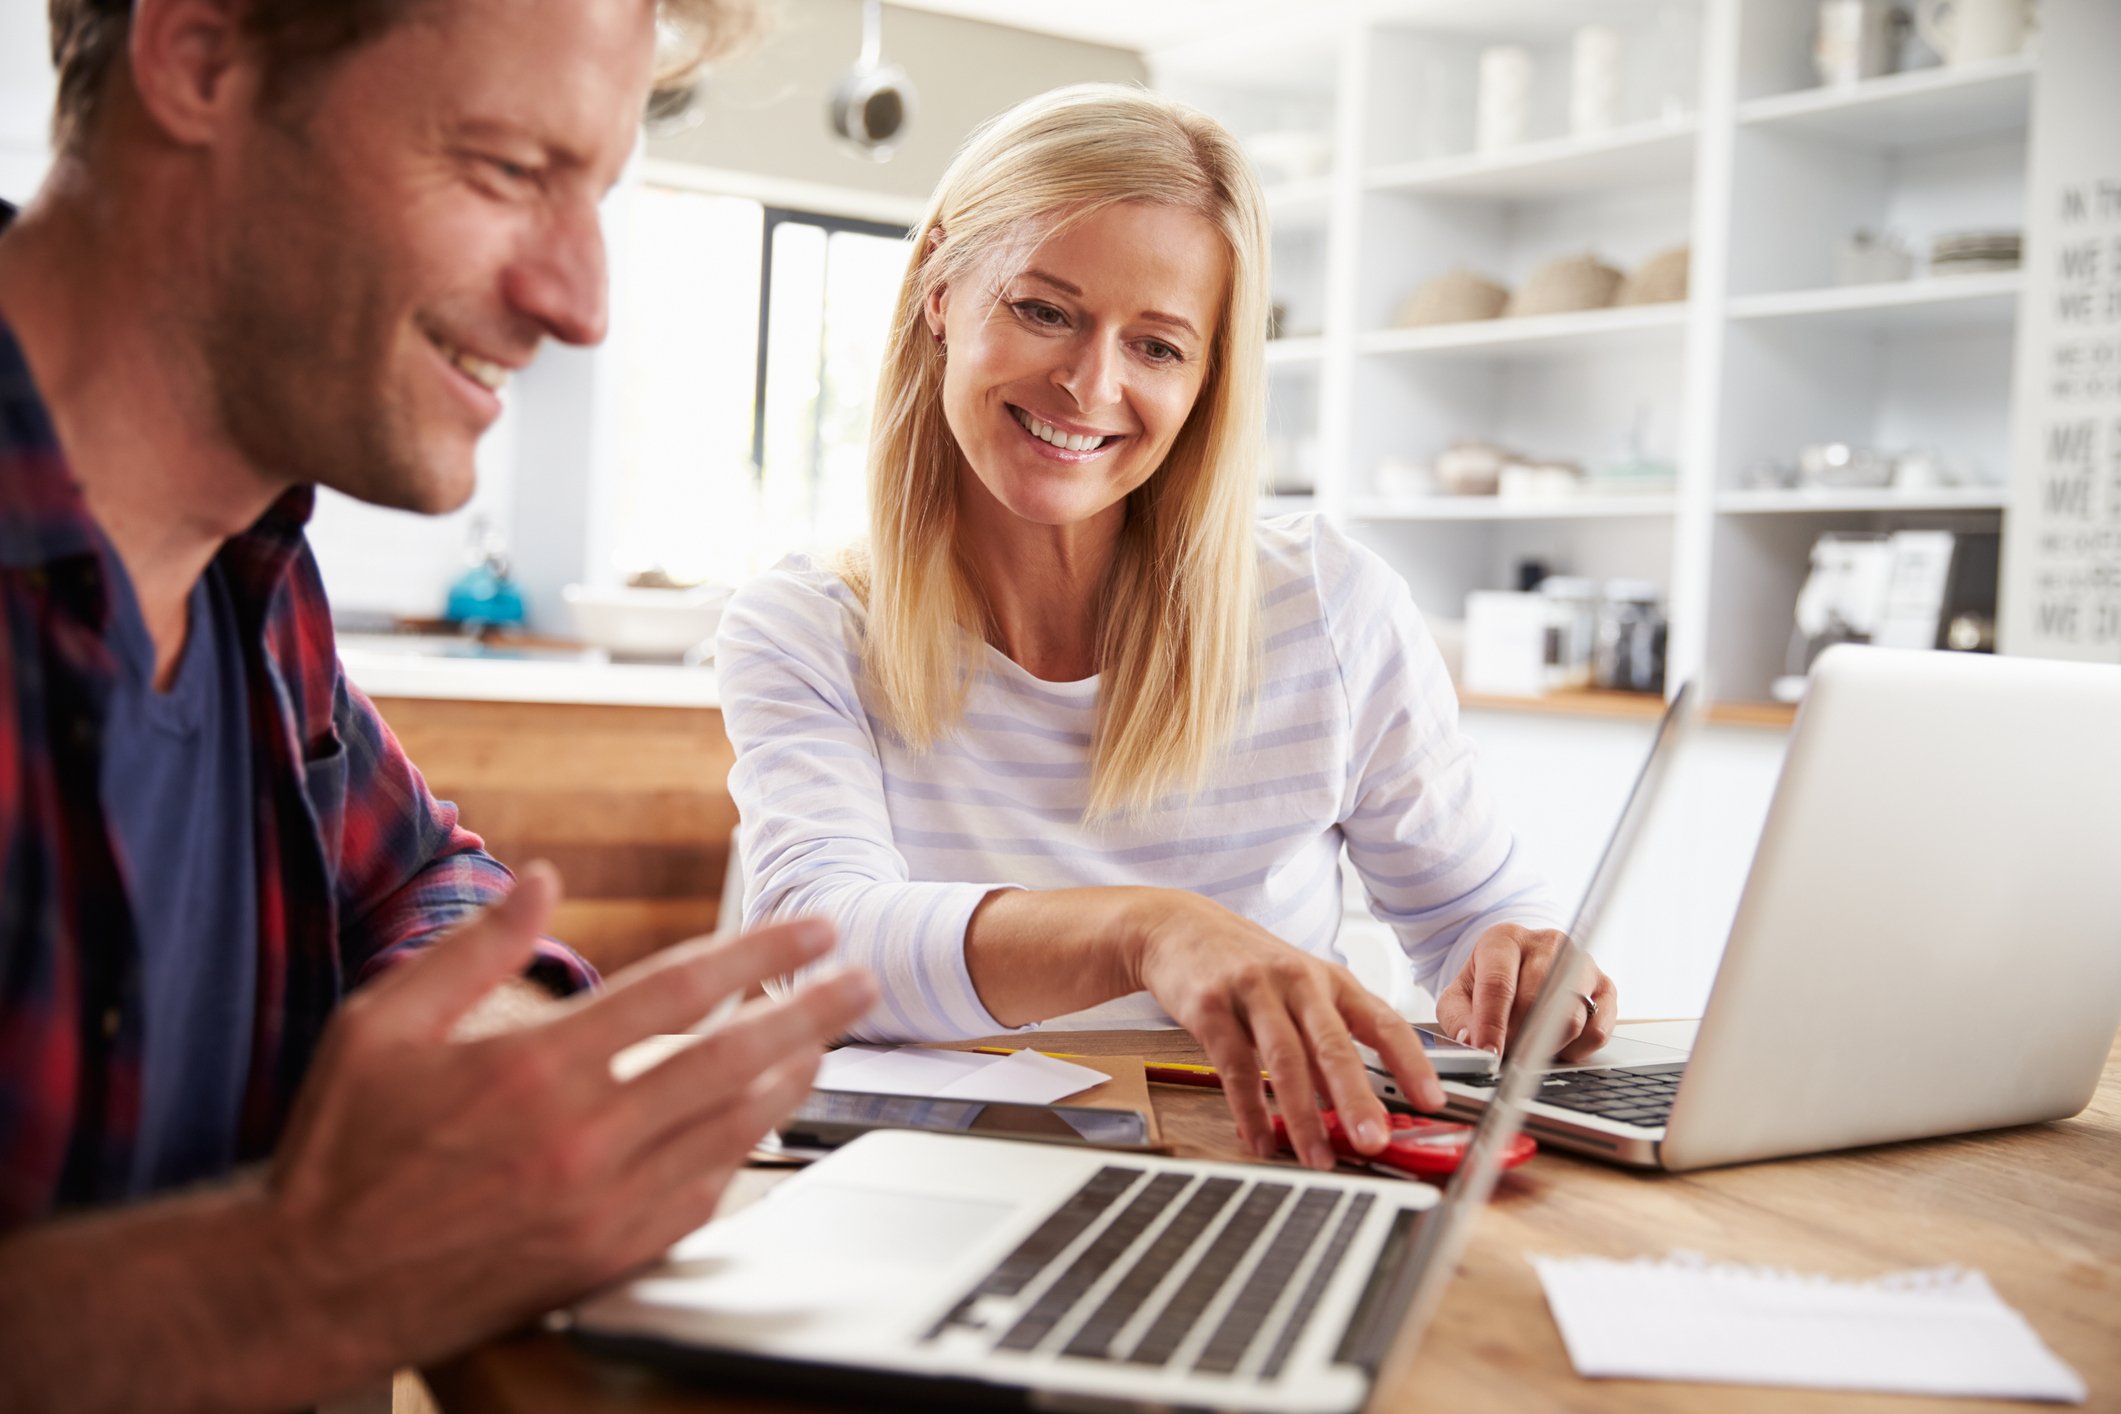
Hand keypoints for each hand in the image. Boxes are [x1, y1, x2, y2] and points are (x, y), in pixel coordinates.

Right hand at [265, 862, 876, 1376]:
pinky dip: (741, 1153)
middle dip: (812, 1012)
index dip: (761, 951)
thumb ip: (473, 947)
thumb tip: (544, 878)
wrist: (312, 1287)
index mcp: (534, 1071)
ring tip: (824, 1041)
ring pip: (731, 1131)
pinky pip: (700, 1197)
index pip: (681, 990)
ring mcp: (601, 1208)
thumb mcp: (381, 1025)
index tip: (814, 928)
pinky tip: (759, 1123)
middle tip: (865, 980)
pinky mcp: (604, 1260)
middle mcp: (582, 1140)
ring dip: (790, 1080)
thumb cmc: (343, 1149)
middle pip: (734, 1060)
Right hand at [1130, 892, 1446, 1172]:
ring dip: (1304, 1116)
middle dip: (1357, 1098)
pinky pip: (1235, 1067)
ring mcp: (1253, 991)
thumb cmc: (1248, 964)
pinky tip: (1261, 1140)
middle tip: (1375, 1140)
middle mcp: (1297, 981)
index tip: (1432, 1100)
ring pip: (1286, 1060)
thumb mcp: (1299, 989)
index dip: (1411, 1062)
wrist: (1178, 927)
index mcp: (1330, 979)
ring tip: (1319, 1158)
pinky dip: (1250, 1110)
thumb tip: (1358, 1103)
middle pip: (1334, 1045)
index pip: (1383, 1022)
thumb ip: (1327, 1040)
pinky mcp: (1211, 1007)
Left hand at [1434, 923, 1614, 1062]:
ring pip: (1570, 1018)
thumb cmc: (1485, 984)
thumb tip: (1474, 1043)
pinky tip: (1556, 1046)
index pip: (1499, 984)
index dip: (1492, 1025)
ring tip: (1528, 1049)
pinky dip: (1576, 1050)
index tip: (1489, 1054)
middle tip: (1507, 1057)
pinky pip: (1597, 1031)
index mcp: (1504, 939)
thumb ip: (1458, 1020)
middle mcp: (1547, 944)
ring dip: (1546, 1046)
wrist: (1516, 968)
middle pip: (1537, 1002)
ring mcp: (1580, 964)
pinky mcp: (1605, 987)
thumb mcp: (1458, 997)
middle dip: (1519, 1039)